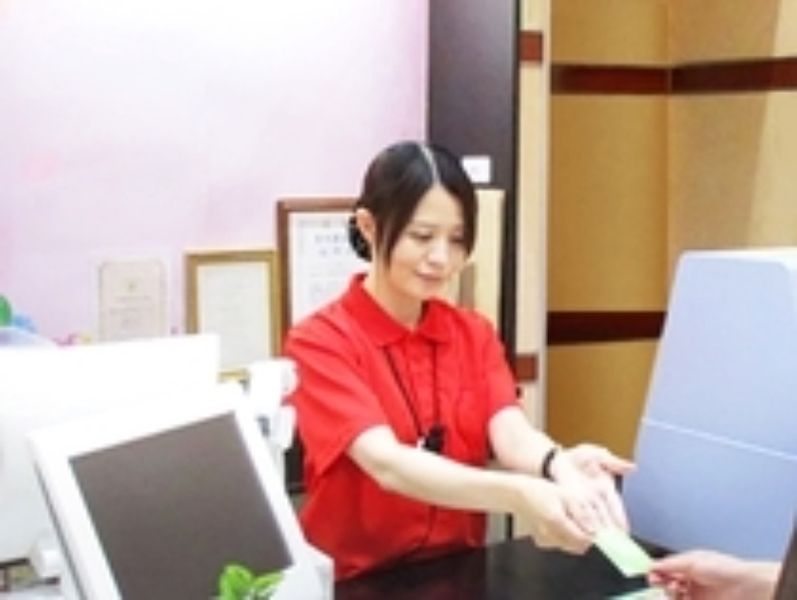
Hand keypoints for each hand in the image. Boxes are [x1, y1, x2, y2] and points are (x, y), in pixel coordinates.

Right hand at [513, 475, 592, 554]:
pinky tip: (561, 523)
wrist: (517, 494)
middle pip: (578, 547)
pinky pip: (560, 544)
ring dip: (576, 537)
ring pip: (570, 547)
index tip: (596, 526)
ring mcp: (545, 540)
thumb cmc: (540, 490)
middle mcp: (550, 535)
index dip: (593, 535)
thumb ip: (581, 512)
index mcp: (557, 522)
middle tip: (585, 521)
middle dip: (585, 537)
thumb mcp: (565, 494)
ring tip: (571, 519)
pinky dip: (565, 537)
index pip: (583, 540)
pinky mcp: (542, 542)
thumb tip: (596, 529)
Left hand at [551, 444, 633, 533]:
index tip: (625, 530)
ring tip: (599, 541)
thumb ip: (613, 462)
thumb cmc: (580, 457)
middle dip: (610, 529)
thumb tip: (632, 467)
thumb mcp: (597, 455)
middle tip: (614, 543)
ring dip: (596, 529)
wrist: (557, 459)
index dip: (620, 518)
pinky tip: (582, 533)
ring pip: (592, 518)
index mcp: (606, 487)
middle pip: (605, 516)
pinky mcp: (570, 503)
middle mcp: (597, 498)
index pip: (616, 505)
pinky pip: (577, 514)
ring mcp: (584, 502)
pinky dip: (580, 523)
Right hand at [648, 550, 779, 599]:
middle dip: (661, 583)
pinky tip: (680, 598)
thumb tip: (652, 565)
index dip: (657, 572)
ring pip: (674, 596)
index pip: (666, 568)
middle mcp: (692, 580)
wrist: (748, 587)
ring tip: (675, 591)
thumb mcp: (692, 560)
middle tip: (659, 584)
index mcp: (689, 565)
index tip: (650, 575)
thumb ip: (670, 563)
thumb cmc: (727, 569)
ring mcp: (697, 595)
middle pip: (668, 583)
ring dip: (670, 594)